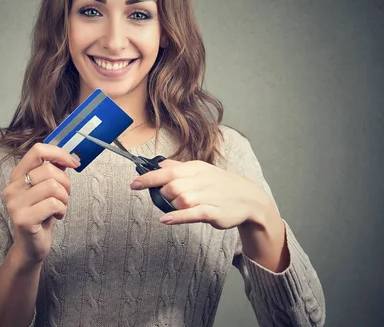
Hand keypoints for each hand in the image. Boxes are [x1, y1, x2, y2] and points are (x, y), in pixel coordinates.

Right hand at [3, 143, 79, 265]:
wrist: (31, 246)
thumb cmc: (42, 215)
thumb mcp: (47, 189)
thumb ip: (54, 171)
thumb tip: (70, 157)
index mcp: (17, 175)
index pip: (37, 150)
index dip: (59, 153)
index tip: (74, 163)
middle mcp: (12, 187)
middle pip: (49, 169)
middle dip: (65, 183)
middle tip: (65, 196)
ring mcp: (15, 203)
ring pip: (52, 186)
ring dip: (64, 198)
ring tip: (59, 207)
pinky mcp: (23, 219)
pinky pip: (53, 204)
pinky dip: (62, 210)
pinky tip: (56, 216)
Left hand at [130, 159, 272, 228]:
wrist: (249, 198)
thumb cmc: (221, 185)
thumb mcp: (200, 170)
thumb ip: (178, 168)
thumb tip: (158, 164)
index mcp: (195, 169)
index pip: (167, 171)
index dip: (148, 178)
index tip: (134, 184)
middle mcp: (200, 181)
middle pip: (171, 186)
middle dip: (162, 193)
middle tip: (165, 198)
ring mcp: (207, 197)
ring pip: (179, 200)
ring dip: (171, 205)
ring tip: (175, 207)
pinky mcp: (213, 212)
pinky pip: (192, 214)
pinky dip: (177, 217)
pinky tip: (166, 219)